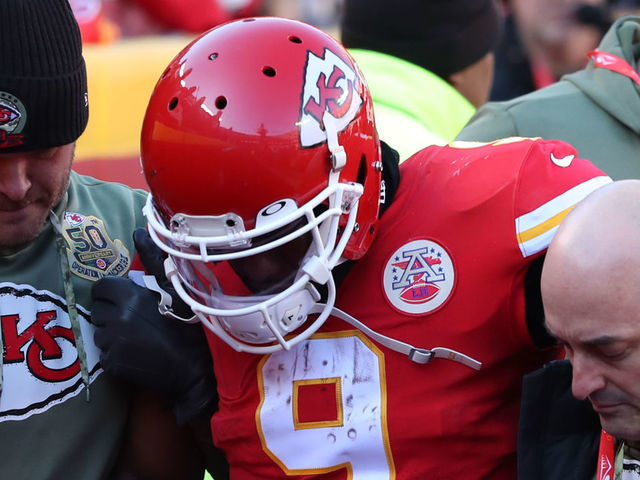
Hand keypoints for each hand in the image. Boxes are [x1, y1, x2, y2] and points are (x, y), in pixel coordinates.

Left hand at [91, 229, 217, 424]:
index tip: (129, 299)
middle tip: (137, 318)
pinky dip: (116, 353)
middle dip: (113, 311)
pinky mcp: (112, 363)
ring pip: (100, 331)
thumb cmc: (187, 322)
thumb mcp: (174, 286)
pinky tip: (137, 352)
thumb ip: (153, 258)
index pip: (101, 287)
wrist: (194, 367)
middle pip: (99, 309)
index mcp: (128, 295)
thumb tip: (139, 231)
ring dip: (114, 332)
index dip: (113, 292)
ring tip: (138, 336)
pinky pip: (105, 353)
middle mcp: (115, 317)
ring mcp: (112, 342)